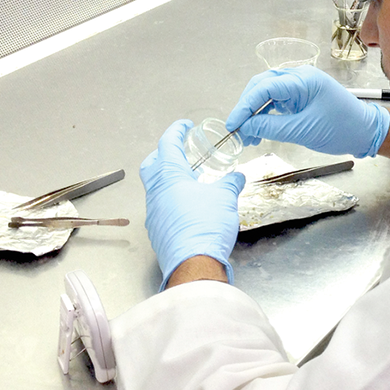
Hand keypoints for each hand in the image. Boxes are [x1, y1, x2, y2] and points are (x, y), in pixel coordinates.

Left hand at [139, 120, 245, 288]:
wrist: (194, 263)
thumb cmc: (207, 225)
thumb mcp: (225, 197)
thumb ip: (230, 182)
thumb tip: (237, 176)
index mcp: (169, 176)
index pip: (167, 144)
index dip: (176, 131)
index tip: (184, 126)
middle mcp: (156, 191)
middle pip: (152, 164)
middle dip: (163, 154)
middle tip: (180, 151)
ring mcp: (153, 212)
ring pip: (155, 187)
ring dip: (168, 179)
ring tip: (189, 179)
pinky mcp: (157, 229)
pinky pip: (159, 206)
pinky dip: (170, 199)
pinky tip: (187, 205)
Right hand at [224, 67, 389, 157]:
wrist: (366, 132)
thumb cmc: (342, 129)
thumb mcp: (303, 131)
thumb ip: (271, 128)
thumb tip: (245, 127)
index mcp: (303, 80)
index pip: (264, 88)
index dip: (245, 106)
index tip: (234, 124)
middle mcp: (300, 78)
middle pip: (262, 86)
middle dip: (247, 108)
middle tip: (237, 130)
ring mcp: (301, 86)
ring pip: (268, 94)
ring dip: (255, 113)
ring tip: (248, 135)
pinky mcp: (302, 96)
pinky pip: (277, 101)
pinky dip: (266, 115)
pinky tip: (260, 130)